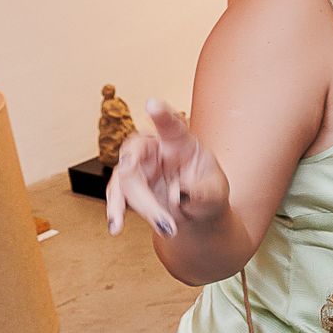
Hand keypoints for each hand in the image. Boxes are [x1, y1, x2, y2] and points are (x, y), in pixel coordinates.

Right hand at [106, 100, 228, 238]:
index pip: (171, 124)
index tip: (153, 104)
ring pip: (124, 179)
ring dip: (139, 206)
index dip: (162, 114)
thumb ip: (202, 193)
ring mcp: (138, 166)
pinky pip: (116, 194)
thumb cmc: (208, 193)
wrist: (197, 212)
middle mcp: (154, 149)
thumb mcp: (216, 194)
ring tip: (163, 227)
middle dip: (146, 191)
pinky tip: (116, 226)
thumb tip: (178, 195)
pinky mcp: (128, 185)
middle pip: (136, 155)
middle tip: (168, 222)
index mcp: (179, 141)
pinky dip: (116, 210)